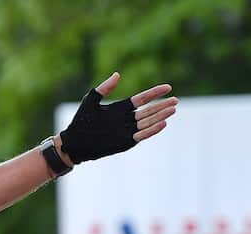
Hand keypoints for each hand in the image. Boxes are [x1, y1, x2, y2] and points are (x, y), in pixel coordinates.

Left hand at [59, 72, 176, 163]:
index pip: (142, 99)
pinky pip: (142, 135)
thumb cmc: (80, 121)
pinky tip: (163, 124)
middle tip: (175, 101)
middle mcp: (126, 119)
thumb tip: (117, 74)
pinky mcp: (125, 141)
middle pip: (149, 111)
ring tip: (172, 110)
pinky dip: (152, 130)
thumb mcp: (91, 100)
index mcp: (121, 108)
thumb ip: (105, 88)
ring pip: (148, 122)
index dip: (155, 93)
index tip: (168, 87)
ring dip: (161, 116)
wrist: (74, 142)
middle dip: (162, 106)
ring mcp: (127, 130)